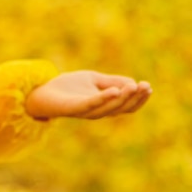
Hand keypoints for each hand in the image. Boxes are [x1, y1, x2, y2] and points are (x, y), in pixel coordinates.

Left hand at [25, 70, 151, 119]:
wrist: (42, 90)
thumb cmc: (68, 87)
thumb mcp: (93, 80)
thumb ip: (111, 81)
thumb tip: (132, 83)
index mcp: (104, 105)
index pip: (126, 105)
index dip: (139, 98)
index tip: (149, 87)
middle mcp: (97, 111)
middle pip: (121, 108)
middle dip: (135, 98)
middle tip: (146, 86)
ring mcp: (86, 111)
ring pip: (110, 108)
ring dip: (123, 98)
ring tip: (134, 87)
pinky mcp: (74, 108)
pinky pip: (91, 104)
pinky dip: (103, 98)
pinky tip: (114, 90)